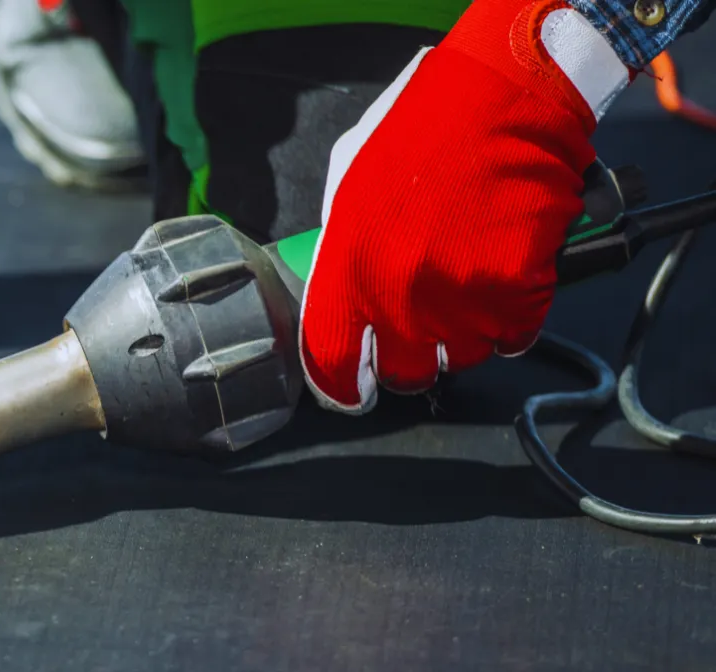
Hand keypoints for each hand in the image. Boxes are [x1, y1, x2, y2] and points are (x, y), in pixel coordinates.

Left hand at [298, 0, 631, 412]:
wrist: (502, 100)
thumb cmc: (423, 132)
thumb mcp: (350, 187)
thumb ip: (341, 251)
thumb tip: (340, 296)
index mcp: (346, 269)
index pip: (332, 363)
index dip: (344, 388)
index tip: (355, 392)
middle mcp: (397, 297)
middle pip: (405, 374)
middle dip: (412, 360)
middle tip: (423, 328)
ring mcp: (459, 301)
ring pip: (461, 358)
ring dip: (465, 334)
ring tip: (469, 282)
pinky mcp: (517, 296)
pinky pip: (514, 338)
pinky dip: (513, 319)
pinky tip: (507, 279)